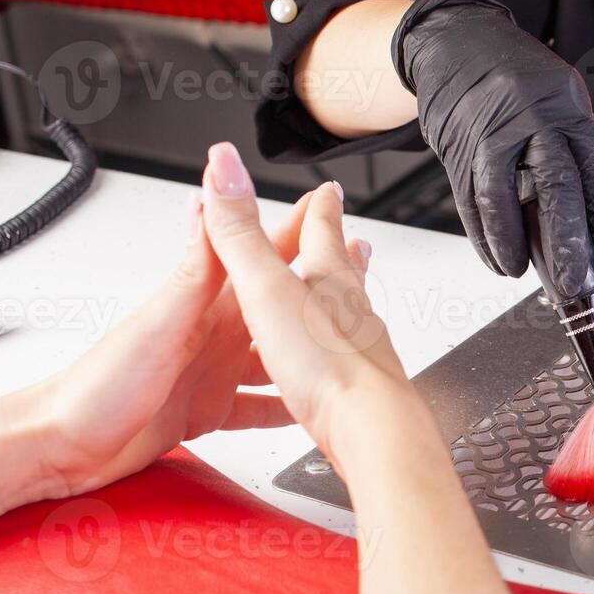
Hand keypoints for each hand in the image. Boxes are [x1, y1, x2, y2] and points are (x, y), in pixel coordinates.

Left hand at [38, 169, 314, 495]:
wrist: (60, 448)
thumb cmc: (97, 388)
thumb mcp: (160, 322)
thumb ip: (195, 269)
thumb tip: (210, 203)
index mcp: (205, 307)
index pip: (258, 256)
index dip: (295, 228)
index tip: (330, 203)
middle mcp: (211, 336)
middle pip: (277, 304)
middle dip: (316, 285)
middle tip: (356, 266)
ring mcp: (210, 374)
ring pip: (276, 354)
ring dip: (309, 344)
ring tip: (346, 339)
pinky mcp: (205, 411)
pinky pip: (258, 406)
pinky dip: (286, 405)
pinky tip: (306, 405)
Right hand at [196, 143, 429, 465]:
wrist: (370, 429)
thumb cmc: (327, 364)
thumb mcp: (266, 288)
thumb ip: (238, 232)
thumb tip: (223, 164)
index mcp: (326, 279)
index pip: (323, 229)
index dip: (319, 207)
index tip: (325, 190)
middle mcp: (350, 310)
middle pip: (346, 271)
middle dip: (341, 250)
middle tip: (347, 237)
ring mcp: (359, 350)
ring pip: (349, 315)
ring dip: (341, 298)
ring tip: (341, 294)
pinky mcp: (355, 389)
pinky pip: (341, 362)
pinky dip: (332, 352)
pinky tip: (329, 366)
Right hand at [394, 0, 593, 298]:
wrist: (457, 40)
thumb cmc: (519, 79)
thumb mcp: (562, 102)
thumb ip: (575, 157)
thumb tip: (589, 230)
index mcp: (568, 108)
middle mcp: (531, 116)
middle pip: (555, 185)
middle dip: (566, 243)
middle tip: (573, 284)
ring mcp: (490, 130)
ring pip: (501, 195)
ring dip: (513, 243)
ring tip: (522, 273)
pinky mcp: (456, 144)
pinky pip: (468, 198)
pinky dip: (483, 235)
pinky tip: (497, 257)